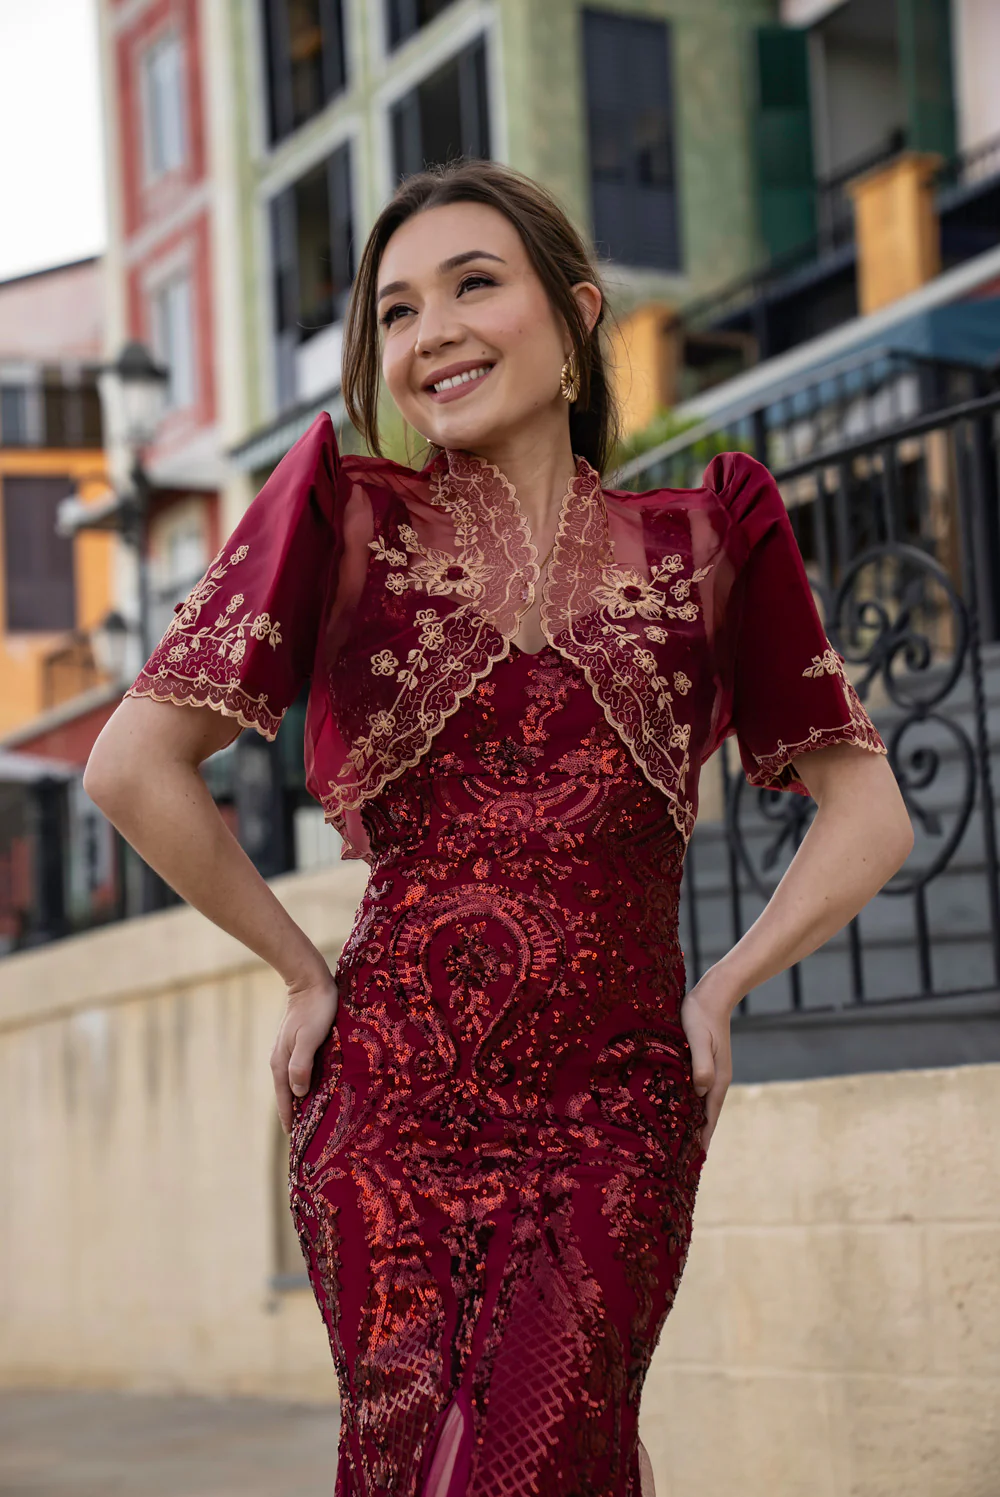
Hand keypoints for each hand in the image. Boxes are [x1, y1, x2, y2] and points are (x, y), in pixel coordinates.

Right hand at [270, 968, 338, 1132]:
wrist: (311, 980)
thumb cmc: (315, 1008)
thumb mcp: (309, 1037)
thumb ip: (301, 1064)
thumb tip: (298, 1093)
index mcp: (281, 1063)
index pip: (284, 1100)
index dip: (291, 1120)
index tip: (298, 1142)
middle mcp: (280, 1060)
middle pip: (287, 1094)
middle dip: (295, 1114)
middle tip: (309, 1137)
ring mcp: (287, 1052)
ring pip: (294, 1083)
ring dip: (302, 1100)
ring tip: (314, 1118)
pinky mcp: (297, 1044)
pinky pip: (300, 1071)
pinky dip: (307, 1084)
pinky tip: (318, 1088)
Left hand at [680, 971, 737, 1151]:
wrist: (713, 994)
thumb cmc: (701, 1016)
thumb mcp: (698, 1039)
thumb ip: (701, 1065)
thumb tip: (701, 1091)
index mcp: (717, 1080)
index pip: (710, 1118)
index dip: (702, 1139)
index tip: (693, 1161)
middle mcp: (716, 1080)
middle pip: (706, 1115)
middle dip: (696, 1135)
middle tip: (679, 1159)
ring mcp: (711, 1072)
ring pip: (701, 1104)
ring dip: (692, 1121)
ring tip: (677, 1140)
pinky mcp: (703, 1063)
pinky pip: (697, 1091)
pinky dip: (689, 1104)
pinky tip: (676, 1107)